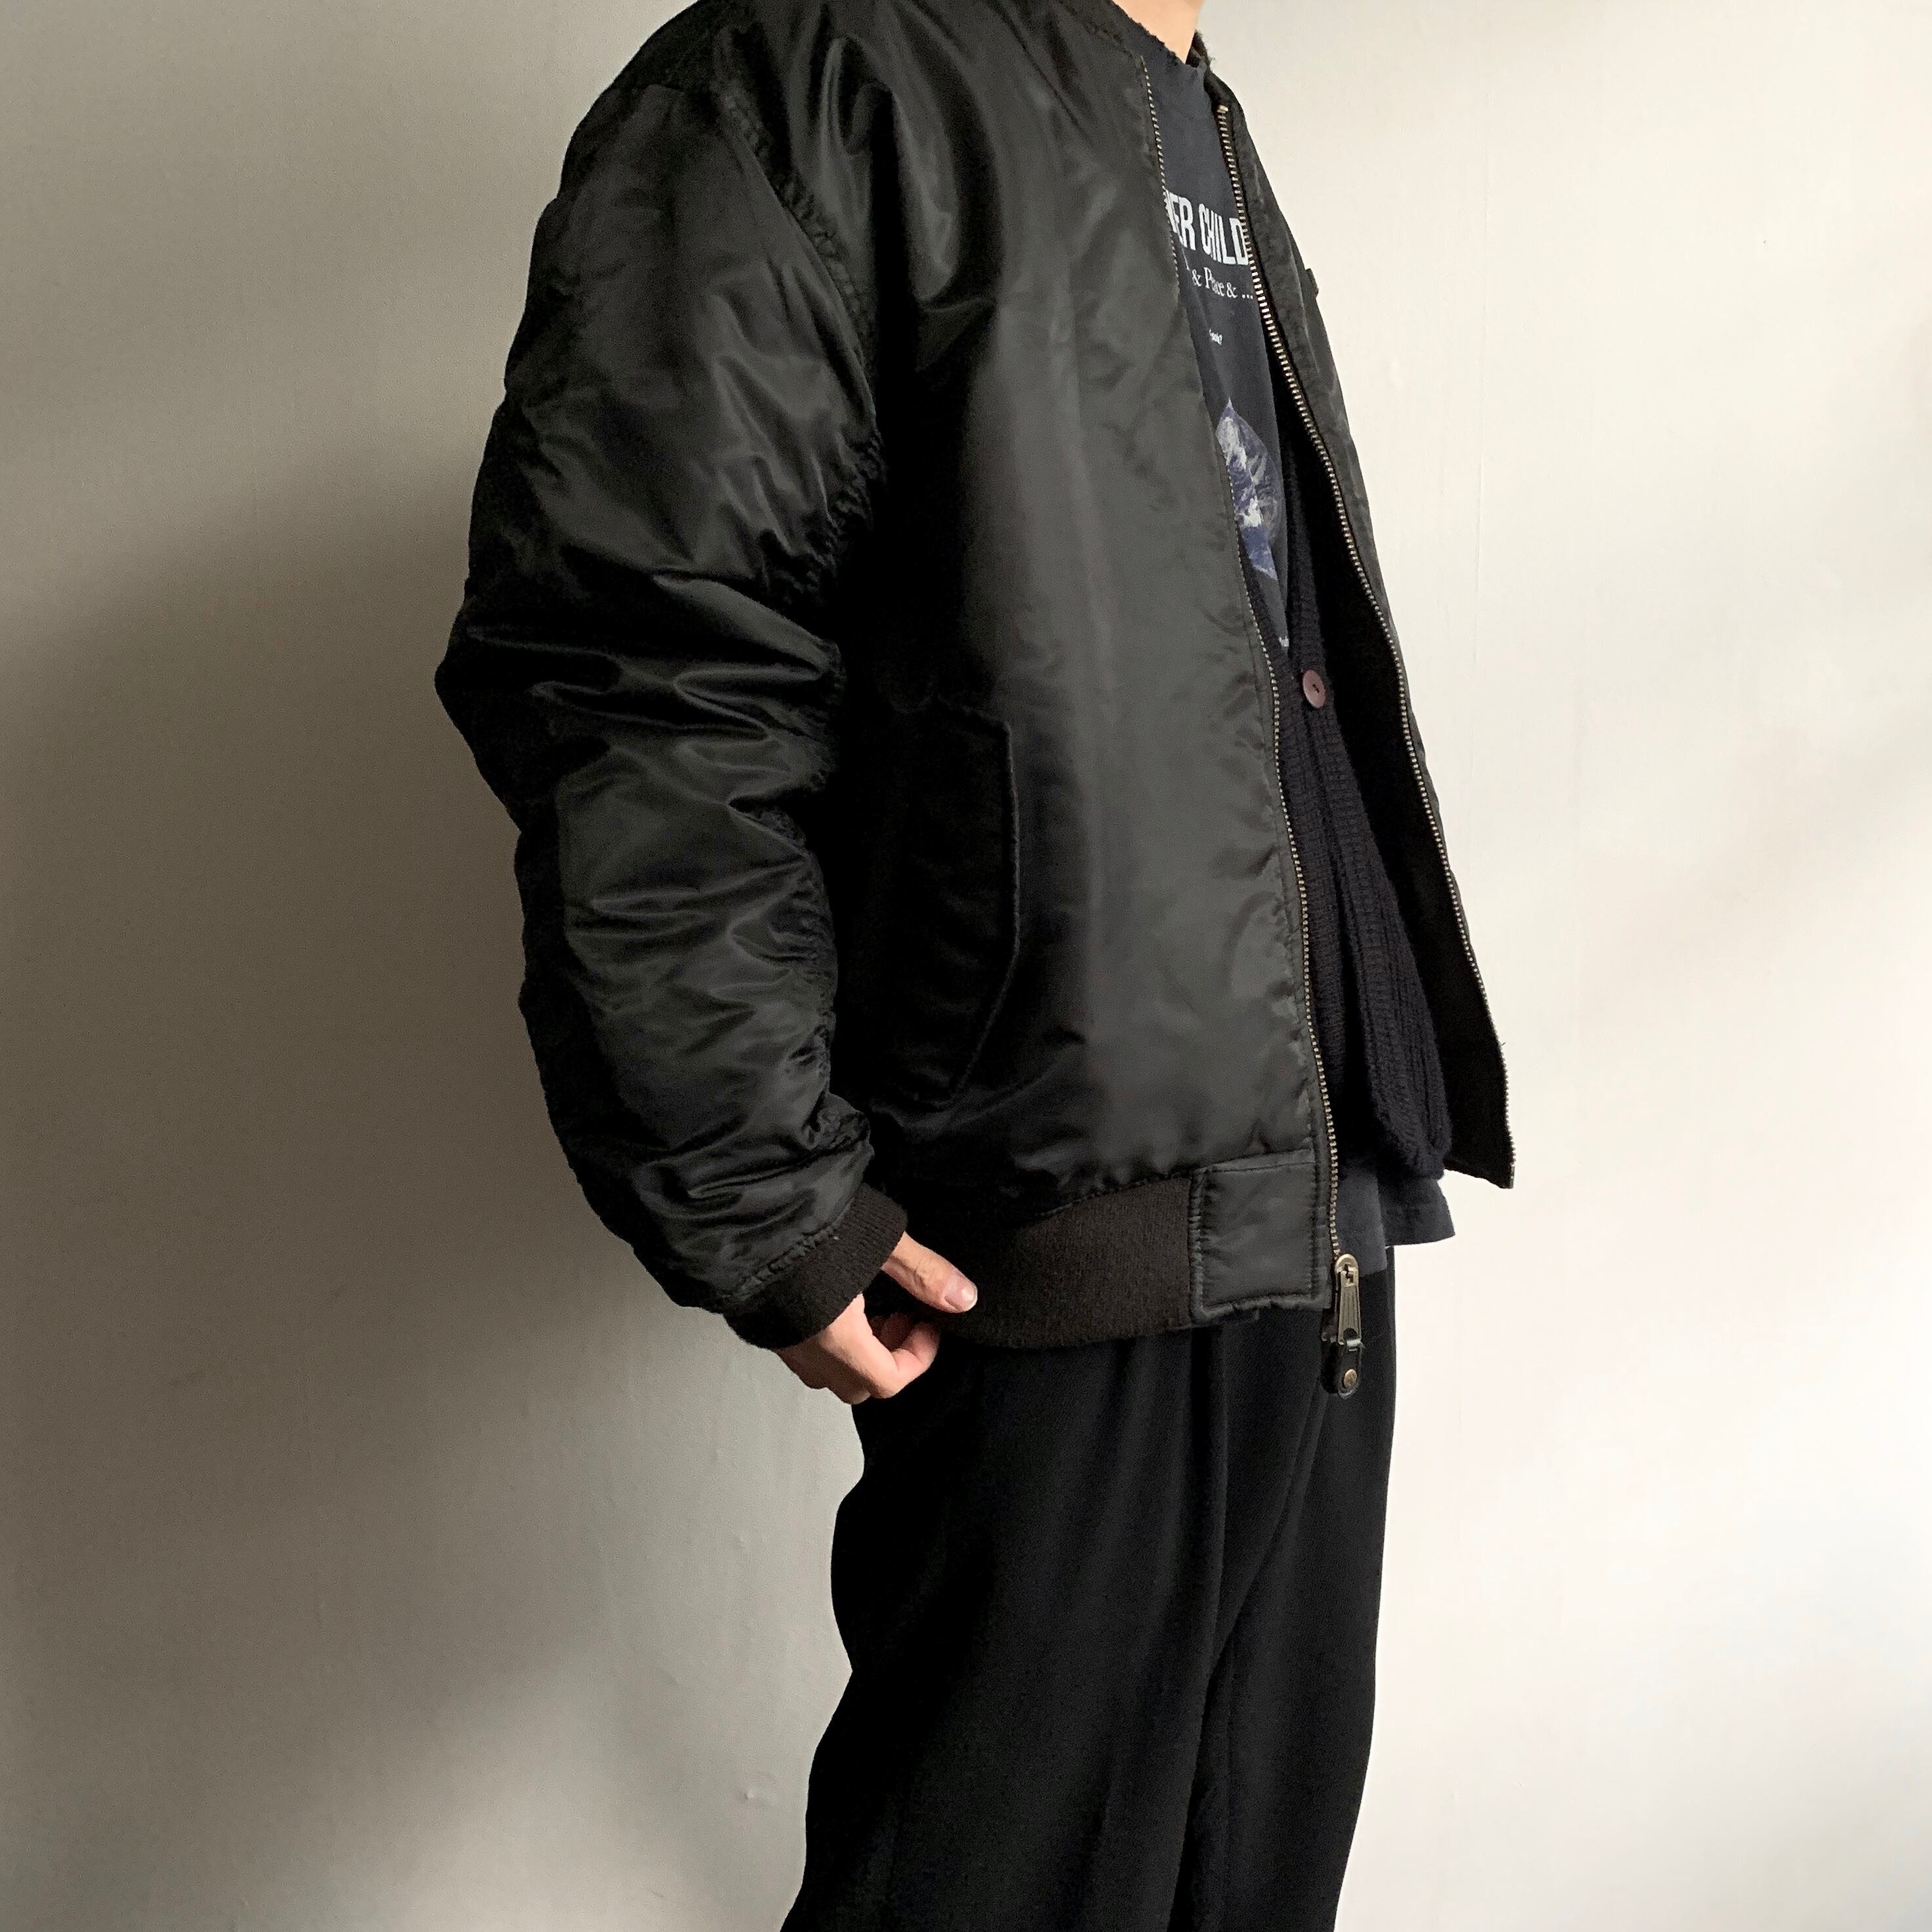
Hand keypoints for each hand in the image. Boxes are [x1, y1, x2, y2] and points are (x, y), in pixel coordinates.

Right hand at [776, 1231, 977, 1403]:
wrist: (741, 1209)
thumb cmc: (808, 1223)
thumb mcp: (880, 1240)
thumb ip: (922, 1272)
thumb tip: (962, 1298)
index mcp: (838, 1338)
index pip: (888, 1380)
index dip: (918, 1358)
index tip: (927, 1325)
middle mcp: (805, 1349)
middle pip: (857, 1385)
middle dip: (888, 1359)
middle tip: (899, 1317)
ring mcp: (779, 1340)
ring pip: (826, 1372)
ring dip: (856, 1353)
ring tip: (869, 1309)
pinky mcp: (761, 1323)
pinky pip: (801, 1351)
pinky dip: (827, 1340)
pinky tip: (836, 1300)